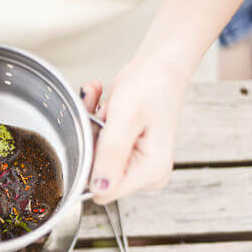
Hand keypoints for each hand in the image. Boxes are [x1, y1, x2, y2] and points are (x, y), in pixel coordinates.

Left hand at [80, 59, 186, 204]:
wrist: (161, 62)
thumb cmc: (152, 84)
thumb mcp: (126, 118)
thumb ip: (111, 154)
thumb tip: (100, 187)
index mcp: (150, 173)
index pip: (104, 190)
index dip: (90, 165)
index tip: (94, 134)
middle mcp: (143, 172)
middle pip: (95, 170)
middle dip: (92, 139)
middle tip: (101, 112)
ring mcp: (133, 161)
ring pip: (92, 153)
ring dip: (92, 124)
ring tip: (106, 102)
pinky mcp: (124, 149)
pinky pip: (95, 141)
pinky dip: (94, 118)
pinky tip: (104, 99)